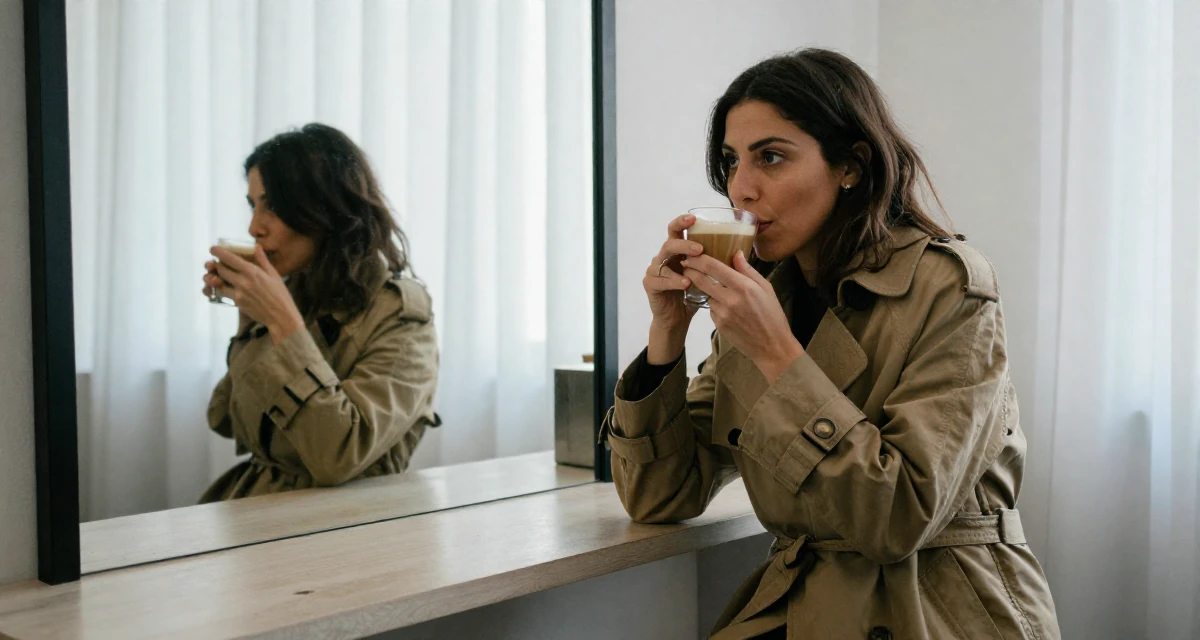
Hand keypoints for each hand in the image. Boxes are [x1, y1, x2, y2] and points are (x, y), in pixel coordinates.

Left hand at [208, 245, 305, 343]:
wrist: (281, 316)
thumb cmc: (280, 295)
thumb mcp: (274, 275)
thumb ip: (262, 260)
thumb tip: (256, 247)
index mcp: (252, 271)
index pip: (228, 258)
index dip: (217, 252)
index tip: (213, 249)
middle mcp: (243, 281)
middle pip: (220, 269)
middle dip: (217, 265)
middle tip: (218, 263)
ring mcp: (238, 293)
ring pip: (218, 282)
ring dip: (217, 278)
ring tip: (221, 276)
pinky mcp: (237, 303)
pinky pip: (224, 294)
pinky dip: (223, 289)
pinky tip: (227, 287)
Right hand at [643, 213, 704, 363]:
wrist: (677, 318)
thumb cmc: (693, 295)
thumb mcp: (707, 277)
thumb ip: (718, 264)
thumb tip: (740, 252)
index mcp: (678, 251)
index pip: (676, 230)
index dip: (682, 222)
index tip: (694, 218)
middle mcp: (664, 257)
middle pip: (669, 242)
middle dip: (684, 243)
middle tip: (700, 249)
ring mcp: (655, 270)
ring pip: (662, 260)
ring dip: (680, 265)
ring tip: (693, 274)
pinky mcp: (650, 284)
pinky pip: (658, 279)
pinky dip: (672, 281)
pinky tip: (684, 285)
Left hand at [680, 250, 803, 381]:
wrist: (772, 347)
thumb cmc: (772, 315)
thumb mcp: (766, 288)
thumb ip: (748, 270)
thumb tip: (736, 253)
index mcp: (743, 287)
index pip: (713, 267)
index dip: (698, 259)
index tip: (690, 254)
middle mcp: (730, 299)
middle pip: (701, 280)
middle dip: (691, 271)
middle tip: (686, 265)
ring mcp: (723, 314)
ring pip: (707, 295)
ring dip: (708, 290)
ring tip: (720, 291)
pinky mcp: (719, 325)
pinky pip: (711, 310)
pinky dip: (715, 305)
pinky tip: (728, 308)